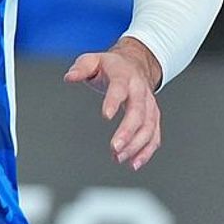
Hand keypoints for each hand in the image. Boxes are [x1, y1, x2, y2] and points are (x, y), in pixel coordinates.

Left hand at [64, 36, 162, 170]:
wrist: (135, 64)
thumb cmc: (111, 66)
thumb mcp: (93, 60)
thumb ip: (81, 68)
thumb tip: (69, 77)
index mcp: (124, 76)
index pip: (120, 88)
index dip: (114, 101)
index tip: (106, 116)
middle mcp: (140, 90)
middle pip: (138, 112)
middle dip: (128, 132)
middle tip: (115, 148)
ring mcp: (149, 104)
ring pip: (149, 126)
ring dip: (136, 145)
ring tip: (119, 158)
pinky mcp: (153, 117)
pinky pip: (154, 135)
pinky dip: (146, 151)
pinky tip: (134, 163)